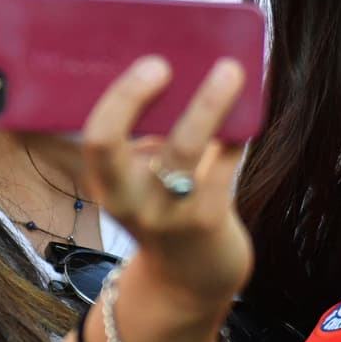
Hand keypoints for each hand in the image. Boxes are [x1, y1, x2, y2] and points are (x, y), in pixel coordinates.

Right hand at [81, 56, 252, 314]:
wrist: (190, 278)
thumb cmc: (166, 204)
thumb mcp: (142, 177)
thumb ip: (152, 133)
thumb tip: (185, 64)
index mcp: (104, 181)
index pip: (93, 138)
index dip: (115, 99)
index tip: (148, 63)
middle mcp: (125, 198)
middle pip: (108, 144)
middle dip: (129, 97)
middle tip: (161, 63)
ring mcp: (164, 211)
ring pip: (182, 148)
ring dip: (208, 104)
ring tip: (230, 70)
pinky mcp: (205, 219)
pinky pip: (224, 161)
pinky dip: (236, 130)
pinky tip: (247, 109)